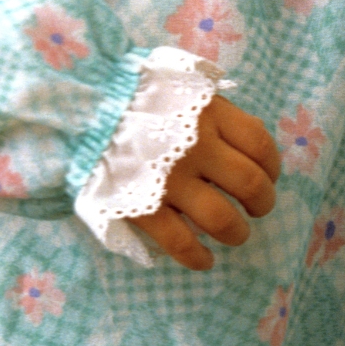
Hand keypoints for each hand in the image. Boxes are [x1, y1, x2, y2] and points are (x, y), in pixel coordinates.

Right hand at [136, 95, 280, 269]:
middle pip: (251, 185)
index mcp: (207, 112)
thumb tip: (236, 127)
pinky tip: (204, 261)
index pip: (259, 143)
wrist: (72, 108)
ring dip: (236, 233)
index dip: (272, 165)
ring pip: (223, 220)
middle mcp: (196, 146)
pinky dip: (198, 258)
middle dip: (262, 203)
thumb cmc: (126, 95)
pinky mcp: (143, 208)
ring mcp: (171, 180)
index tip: (269, 176)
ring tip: (234, 236)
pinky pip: (182, 243)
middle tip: (256, 210)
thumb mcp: (174, 84)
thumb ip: (207, 104)